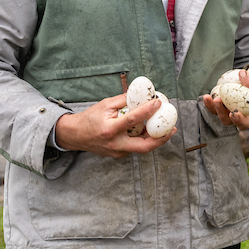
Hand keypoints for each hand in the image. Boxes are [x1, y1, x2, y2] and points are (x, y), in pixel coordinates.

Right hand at [54, 94, 174, 156]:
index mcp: (110, 130)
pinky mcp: (119, 154)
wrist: (76, 135)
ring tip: (164, 128)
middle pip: (144, 146)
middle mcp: (115, 144)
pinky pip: (135, 147)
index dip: (147, 111)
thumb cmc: (89, 118)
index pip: (132, 120)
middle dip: (161, 139)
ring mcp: (117, 152)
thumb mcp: (105, 105)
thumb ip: (123, 100)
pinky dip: (143, 139)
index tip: (158, 103)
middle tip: (172, 129)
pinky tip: (148, 130)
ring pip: (141, 148)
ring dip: (154, 138)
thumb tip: (140, 94)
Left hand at [202, 67, 248, 129]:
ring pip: (226, 120)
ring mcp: (232, 117)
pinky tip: (205, 97)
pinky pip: (215, 112)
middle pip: (243, 124)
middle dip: (238, 119)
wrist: (248, 92)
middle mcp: (246, 117)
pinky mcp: (221, 113)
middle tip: (233, 112)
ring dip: (220, 111)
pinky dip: (209, 106)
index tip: (242, 73)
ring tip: (216, 99)